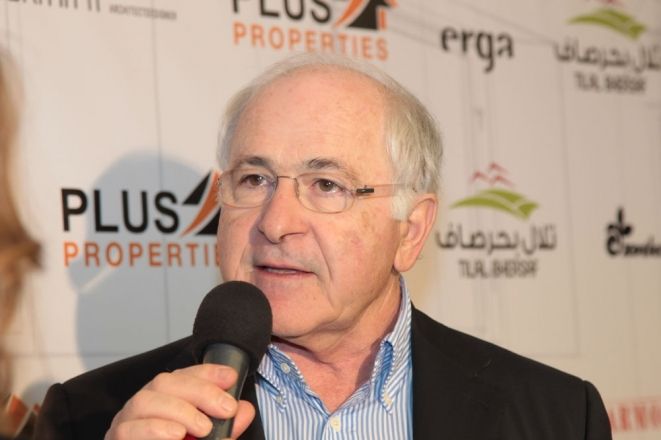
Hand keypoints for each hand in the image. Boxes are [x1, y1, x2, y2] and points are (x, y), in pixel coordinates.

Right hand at [105, 364, 254, 438]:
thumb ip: (225, 428)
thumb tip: (245, 411)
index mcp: (164, 400)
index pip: (184, 375)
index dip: (208, 372)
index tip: (231, 377)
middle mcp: (142, 407)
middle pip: (164, 382)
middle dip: (200, 391)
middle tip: (227, 408)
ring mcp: (125, 423)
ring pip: (145, 401)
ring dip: (179, 411)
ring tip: (203, 428)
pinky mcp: (116, 439)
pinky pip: (129, 429)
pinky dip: (155, 429)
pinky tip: (175, 434)